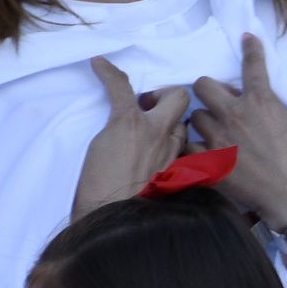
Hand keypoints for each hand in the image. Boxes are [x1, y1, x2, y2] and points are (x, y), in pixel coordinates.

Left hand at [71, 59, 190, 216]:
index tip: (160, 132)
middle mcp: (174, 144)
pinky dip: (110, 74)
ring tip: (124, 96)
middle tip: (146, 111)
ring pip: (165, 97)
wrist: (115, 222)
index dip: (173, 125)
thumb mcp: (164, 201)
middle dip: (167, 101)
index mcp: (184, 163)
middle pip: (183, 106)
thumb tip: (158, 174)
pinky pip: (121, 88)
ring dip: (145, 96)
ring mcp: (153, 131)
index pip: (188, 131)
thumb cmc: (134, 218)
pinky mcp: (126, 123)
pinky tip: (98, 64)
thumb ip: (168, 181)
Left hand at [189, 34, 286, 231]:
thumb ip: (276, 111)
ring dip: (206, 122)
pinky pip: (188, 149)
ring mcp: (218, 139)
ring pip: (195, 117)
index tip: (247, 39)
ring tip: (218, 135)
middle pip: (203, 86)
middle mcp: (235, 115)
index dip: (251, 49)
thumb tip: (264, 107)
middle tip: (224, 104)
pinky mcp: (209, 165)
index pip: (253, 65)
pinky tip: (205, 157)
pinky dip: (195, 151)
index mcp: (262, 102)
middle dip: (212, 91)